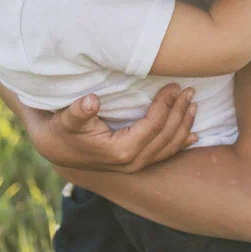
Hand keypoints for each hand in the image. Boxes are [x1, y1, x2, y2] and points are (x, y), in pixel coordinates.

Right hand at [0, 69, 197, 172]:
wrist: (57, 149)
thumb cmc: (63, 129)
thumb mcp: (66, 118)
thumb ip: (78, 111)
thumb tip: (90, 100)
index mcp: (120, 150)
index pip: (153, 125)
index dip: (166, 104)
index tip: (174, 85)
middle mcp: (132, 162)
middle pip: (167, 135)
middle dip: (180, 111)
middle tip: (189, 89)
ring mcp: (137, 166)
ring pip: (170, 146)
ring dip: (184, 124)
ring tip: (193, 103)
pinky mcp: (138, 164)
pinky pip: (165, 155)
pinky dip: (181, 143)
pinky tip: (194, 134)